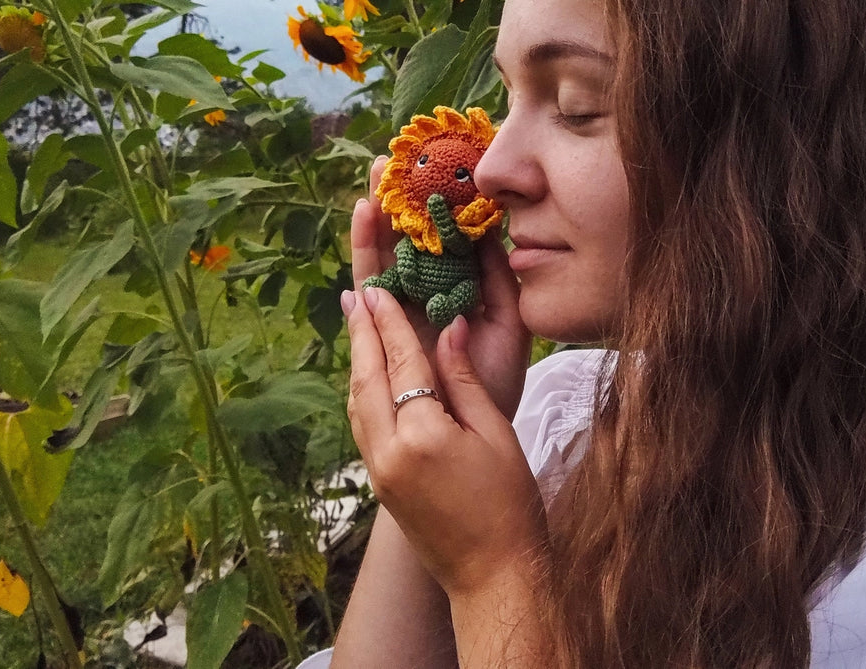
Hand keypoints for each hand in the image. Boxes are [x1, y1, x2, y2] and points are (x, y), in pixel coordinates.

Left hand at [343, 285, 547, 597]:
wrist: (493, 576)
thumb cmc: (509, 506)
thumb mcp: (496, 434)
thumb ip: (465, 380)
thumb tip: (449, 328)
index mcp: (422, 436)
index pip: (402, 364)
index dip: (389, 323)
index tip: (377, 289)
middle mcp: (388, 452)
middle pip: (366, 379)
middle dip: (361, 333)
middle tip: (355, 293)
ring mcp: (378, 471)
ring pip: (357, 403)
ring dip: (356, 361)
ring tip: (356, 324)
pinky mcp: (379, 484)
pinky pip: (362, 425)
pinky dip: (362, 392)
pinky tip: (367, 375)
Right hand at [352, 156, 530, 417]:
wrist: (477, 430)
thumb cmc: (498, 379)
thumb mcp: (510, 320)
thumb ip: (498, 276)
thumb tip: (486, 227)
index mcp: (454, 289)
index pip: (438, 237)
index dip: (431, 203)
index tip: (432, 164)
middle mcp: (422, 296)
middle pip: (403, 240)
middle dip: (395, 200)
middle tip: (390, 158)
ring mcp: (400, 312)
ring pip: (382, 257)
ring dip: (376, 220)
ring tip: (373, 183)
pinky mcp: (384, 330)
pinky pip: (370, 286)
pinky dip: (366, 254)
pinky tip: (363, 221)